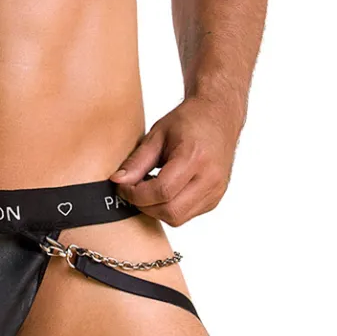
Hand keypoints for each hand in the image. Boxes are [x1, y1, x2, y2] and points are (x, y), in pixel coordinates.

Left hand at [108, 95, 240, 226]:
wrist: (219, 116)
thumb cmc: (189, 120)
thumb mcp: (157, 134)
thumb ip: (137, 160)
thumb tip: (117, 181)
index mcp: (195, 158)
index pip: (161, 192)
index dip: (136, 195)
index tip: (122, 186)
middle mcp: (210, 178)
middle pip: (170, 211)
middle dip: (144, 205)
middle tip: (132, 190)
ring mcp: (216, 191)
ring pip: (178, 218)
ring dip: (156, 209)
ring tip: (148, 187)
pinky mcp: (215, 199)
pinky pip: (187, 214)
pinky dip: (170, 207)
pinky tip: (164, 190)